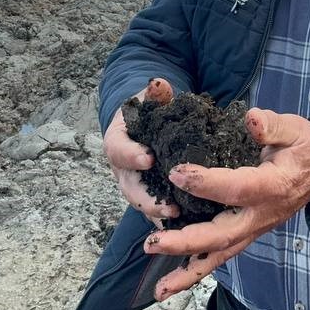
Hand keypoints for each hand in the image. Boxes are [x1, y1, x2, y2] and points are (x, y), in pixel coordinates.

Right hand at [103, 77, 179, 225]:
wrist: (145, 124)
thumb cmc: (148, 110)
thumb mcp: (149, 98)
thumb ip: (155, 93)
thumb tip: (160, 83)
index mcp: (117, 142)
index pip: (119, 150)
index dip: (131, 156)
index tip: (148, 158)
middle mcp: (123, 170)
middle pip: (130, 188)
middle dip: (148, 199)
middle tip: (170, 205)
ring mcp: (136, 185)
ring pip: (143, 205)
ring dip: (161, 215)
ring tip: (182, 221)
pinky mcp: (151, 194)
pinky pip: (157, 211)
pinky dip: (170, 221)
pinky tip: (191, 227)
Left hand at [142, 108, 309, 300]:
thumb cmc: (304, 148)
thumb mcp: (295, 130)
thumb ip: (271, 126)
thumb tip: (251, 118)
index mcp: (273, 186)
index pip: (237, 188)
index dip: (206, 182)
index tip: (176, 172)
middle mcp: (262, 214)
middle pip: (223, 235)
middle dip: (187, 242)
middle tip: (154, 243)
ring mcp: (255, 228)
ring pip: (220, 254)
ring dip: (189, 271)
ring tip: (160, 289)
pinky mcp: (248, 233)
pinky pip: (222, 255)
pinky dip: (198, 269)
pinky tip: (173, 282)